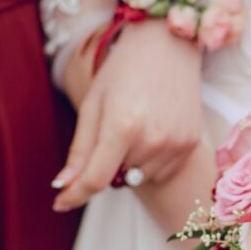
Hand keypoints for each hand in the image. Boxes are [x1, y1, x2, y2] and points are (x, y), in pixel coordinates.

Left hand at [51, 20, 202, 211]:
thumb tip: (63, 186)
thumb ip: (80, 149)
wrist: (169, 46)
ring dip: (130, 163)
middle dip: (107, 163)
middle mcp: (153, 139)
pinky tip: (154, 131)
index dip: (75, 195)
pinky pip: (161, 172)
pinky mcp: (191, 144)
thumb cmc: (123, 71)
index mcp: (122, 126)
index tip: (59, 203)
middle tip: (114, 128)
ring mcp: (176, 144)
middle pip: (117, 177)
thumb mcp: (93, 104)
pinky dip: (151, 161)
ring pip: (139, 177)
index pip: (96, 179)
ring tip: (136, 126)